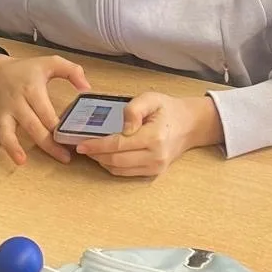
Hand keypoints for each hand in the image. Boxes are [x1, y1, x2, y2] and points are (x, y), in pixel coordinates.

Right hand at [0, 54, 89, 167]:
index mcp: (31, 89)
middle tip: (63, 157)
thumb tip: (87, 89)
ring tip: (21, 160)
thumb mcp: (50, 62)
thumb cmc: (26, 69)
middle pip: (31, 125)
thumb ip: (72, 71)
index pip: (46, 111)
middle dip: (47, 143)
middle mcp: (16, 102)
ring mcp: (2, 113)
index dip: (58, 126)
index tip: (71, 138)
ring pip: (5, 131)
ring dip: (12, 146)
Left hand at [76, 92, 223, 178]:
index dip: (97, 145)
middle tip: (83, 147)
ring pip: (119, 170)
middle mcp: (155, 156)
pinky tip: (106, 155)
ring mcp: (155, 167)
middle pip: (116, 161)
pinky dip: (113, 166)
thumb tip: (123, 128)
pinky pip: (127, 173)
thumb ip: (134, 109)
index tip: (81, 144)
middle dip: (96, 155)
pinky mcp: (154, 172)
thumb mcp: (151, 98)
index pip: (118, 145)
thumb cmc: (168, 109)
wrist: (190, 125)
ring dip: (102, 161)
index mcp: (154, 137)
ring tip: (93, 151)